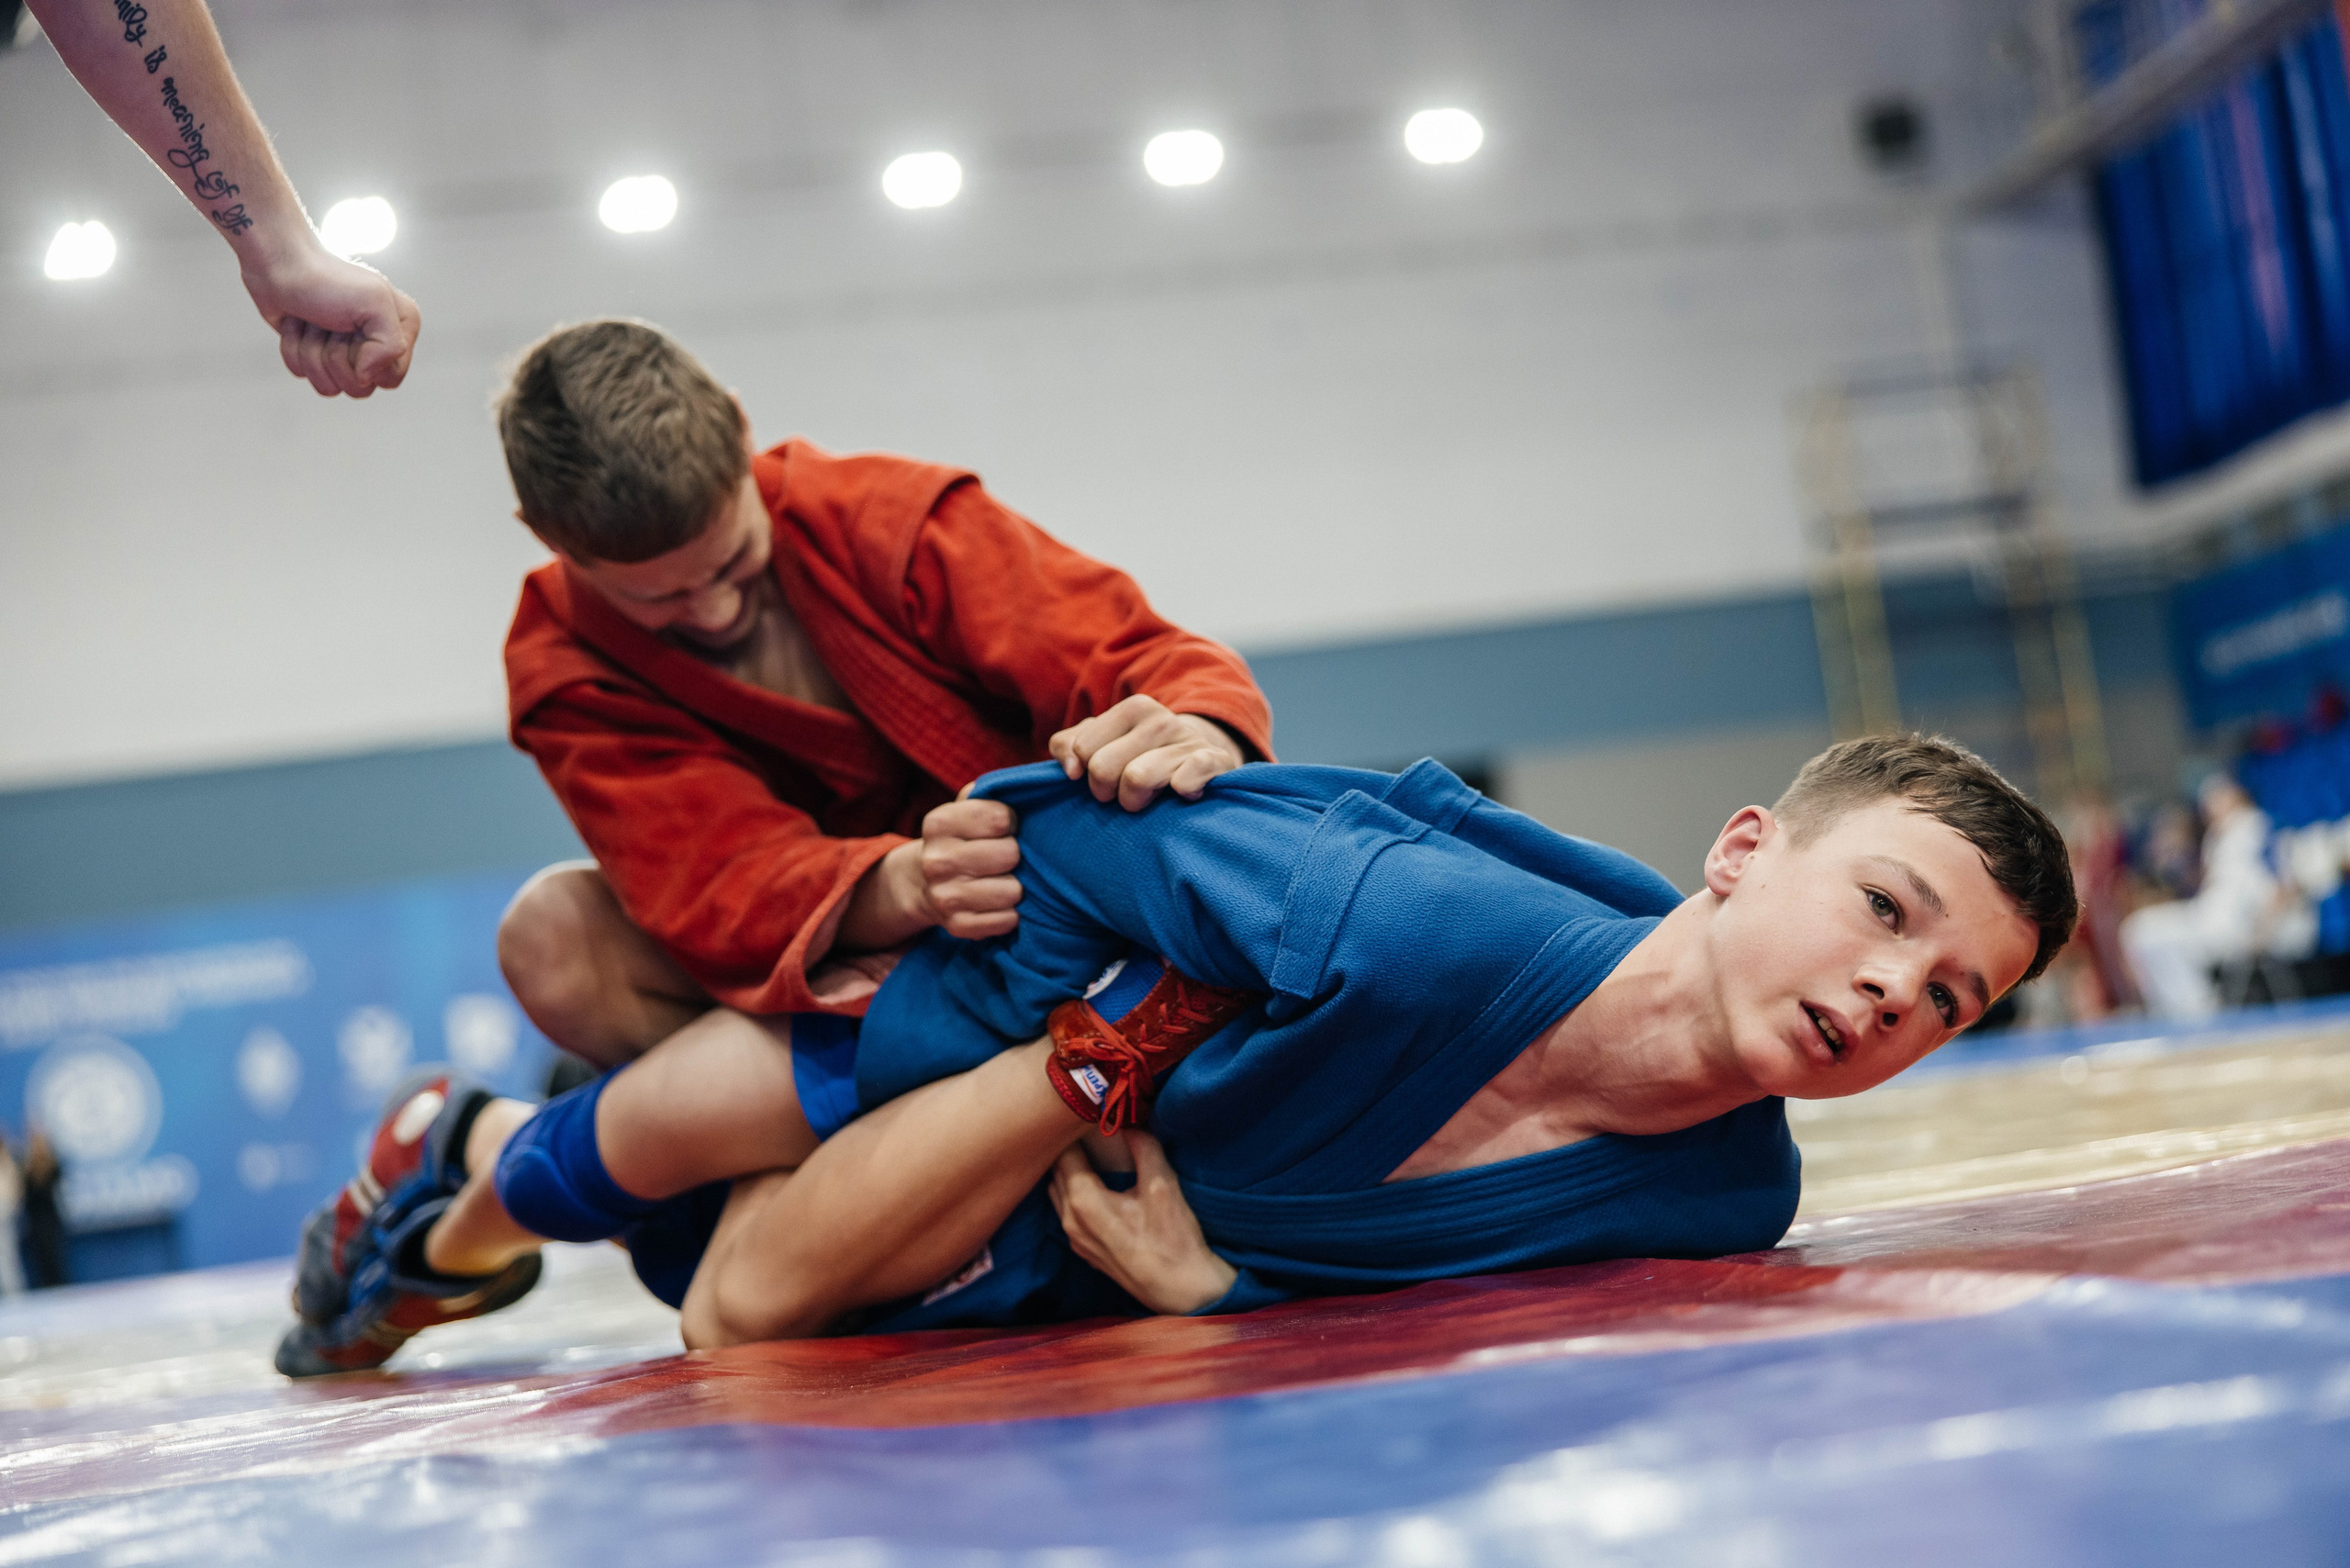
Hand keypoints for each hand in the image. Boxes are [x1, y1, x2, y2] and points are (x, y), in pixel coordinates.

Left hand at [240, 240, 420, 397]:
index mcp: (401, 332)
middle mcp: (376, 345)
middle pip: (358, 388)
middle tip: (330, 324)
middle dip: (335, 357)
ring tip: (312, 322)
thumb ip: (390, 346)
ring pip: (329, 386)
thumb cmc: (328, 279)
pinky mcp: (315, 353)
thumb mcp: (374, 303)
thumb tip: (365, 379)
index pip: (390, 379)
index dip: (367, 363)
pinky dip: (293, 349)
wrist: (281, 263)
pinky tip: (296, 325)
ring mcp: (344, 352)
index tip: (354, 331)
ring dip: (311, 351)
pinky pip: (304, 374)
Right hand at [866, 795, 1024, 945]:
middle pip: (1010, 854)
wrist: (923, 882)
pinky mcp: (957, 926)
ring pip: (1012, 890)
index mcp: (938, 823)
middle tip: (1004, 857)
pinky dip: (1009, 913)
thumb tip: (1022, 788)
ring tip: (1000, 880)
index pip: (1000, 818)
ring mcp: (944, 897)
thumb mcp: (964, 808)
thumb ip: (988, 792)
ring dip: (1014, 886)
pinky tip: (995, 903)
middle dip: (1014, 854)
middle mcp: (935, 861)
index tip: (1003, 828)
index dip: (1011, 822)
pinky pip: (1007, 920)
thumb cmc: (961, 839)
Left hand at [1049, 695, 1244, 811]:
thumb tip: (1071, 768)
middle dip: (1107, 792)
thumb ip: (1069, 745)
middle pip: (1102, 768)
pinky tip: (1182, 793)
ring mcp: (1189, 741)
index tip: (1104, 779)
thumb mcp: (1102, 742)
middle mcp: (1162, 719)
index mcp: (1134, 708)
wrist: (1202, 760)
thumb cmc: (1140, 756)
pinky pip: (1186, 780)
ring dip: (1136, 801)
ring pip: (1136, 779)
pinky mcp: (1216, 763)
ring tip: (1148, 798)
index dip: (1086, 774)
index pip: (1083, 749)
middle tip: (1122, 794)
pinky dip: (1180, 790)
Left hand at [1049, 1130, 1235, 1314]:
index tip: (1086, 1109)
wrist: (1182, 1291)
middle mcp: (1069, 1220)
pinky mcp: (1083, 1248)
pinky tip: (1093, 1179)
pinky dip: (1072, 1188)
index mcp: (1083, 1201)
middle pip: (1055, 1170)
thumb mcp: (1163, 1185)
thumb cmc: (1173, 1240)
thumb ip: (1143, 1147)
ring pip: (1057, 1190)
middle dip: (1066, 1145)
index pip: (1062, 1151)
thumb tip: (1129, 1121)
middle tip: (1084, 1123)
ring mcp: (1074, 1238)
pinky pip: (1064, 1209)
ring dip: (1068, 1168)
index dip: (1071, 1129)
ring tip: (1088, 1147)